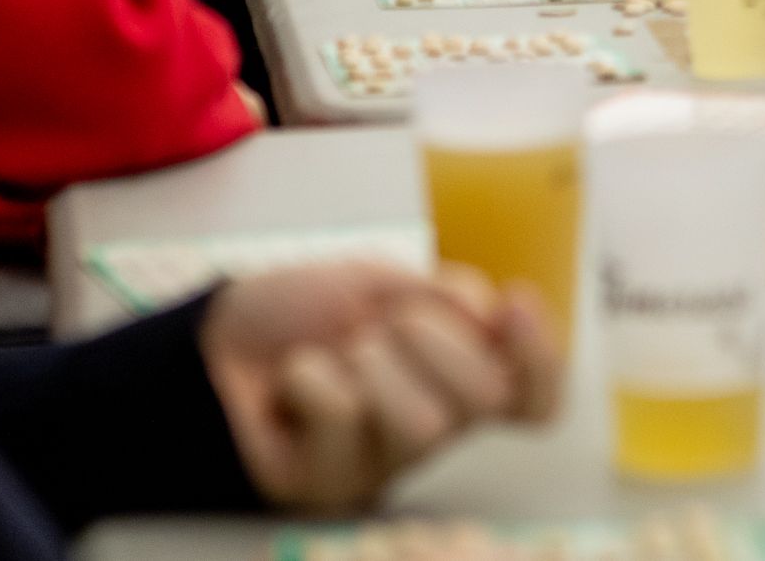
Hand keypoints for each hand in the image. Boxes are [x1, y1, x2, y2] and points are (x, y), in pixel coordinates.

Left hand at [202, 262, 560, 512]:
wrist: (222, 339)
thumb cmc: (310, 311)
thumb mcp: (384, 280)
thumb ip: (445, 294)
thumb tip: (493, 311)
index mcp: (460, 375)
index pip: (534, 395)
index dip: (542, 356)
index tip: (515, 301)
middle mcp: (438, 424)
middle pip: (485, 399)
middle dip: (434, 337)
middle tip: (386, 322)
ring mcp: (386, 460)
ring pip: (422, 422)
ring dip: (371, 360)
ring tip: (337, 353)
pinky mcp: (333, 484)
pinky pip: (346, 417)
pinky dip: (313, 375)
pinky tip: (295, 381)